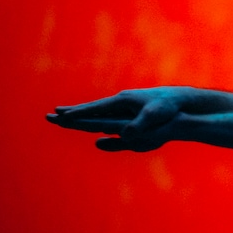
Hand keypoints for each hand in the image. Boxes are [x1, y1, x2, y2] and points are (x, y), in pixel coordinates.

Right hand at [46, 87, 183, 151]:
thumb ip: (139, 125)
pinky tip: (93, 116)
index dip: (78, 113)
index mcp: (122, 101)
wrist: (179, 97)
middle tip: (53, 113)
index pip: (95, 108)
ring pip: (98, 108)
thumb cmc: (167, 107)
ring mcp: (124, 102)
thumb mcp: (153, 116)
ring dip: (82, 111)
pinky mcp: (130, 105)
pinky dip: (95, 113)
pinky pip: (107, 111)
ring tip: (67, 113)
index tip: (61, 116)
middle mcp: (120, 99)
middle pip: (92, 106)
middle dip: (73, 110)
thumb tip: (124, 134)